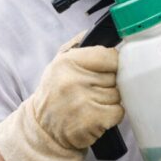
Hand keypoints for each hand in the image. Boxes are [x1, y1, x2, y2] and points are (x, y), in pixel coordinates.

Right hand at [0, 32, 122, 160]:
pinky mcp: (92, 121)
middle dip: (110, 83)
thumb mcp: (60, 62)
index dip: (112, 64)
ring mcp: (83, 102)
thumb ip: (80, 43)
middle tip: (93, 90)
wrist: (42, 129)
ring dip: (110, 100)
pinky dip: (112, 115)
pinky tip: (96, 115)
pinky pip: (118, 112)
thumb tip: (102, 31)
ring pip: (118, 94)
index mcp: (68, 62)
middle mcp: (74, 81)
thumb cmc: (56, 92)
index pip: (111, 56)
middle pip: (116, 76)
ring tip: (92, 102)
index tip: (106, 70)